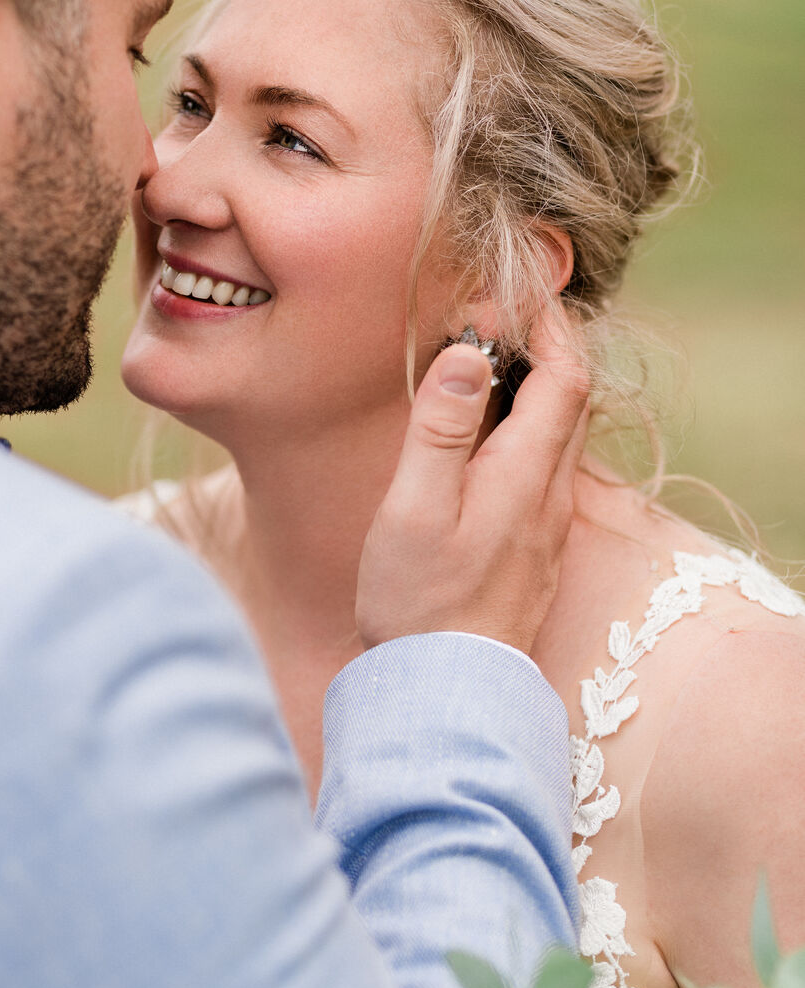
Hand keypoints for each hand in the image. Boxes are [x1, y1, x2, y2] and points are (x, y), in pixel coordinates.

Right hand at [356, 309, 589, 654]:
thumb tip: (466, 353)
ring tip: (491, 364)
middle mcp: (550, 497)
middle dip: (547, 349)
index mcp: (525, 475)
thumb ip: (440, 429)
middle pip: (572, 401)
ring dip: (537, 390)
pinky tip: (487, 438)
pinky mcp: (532, 552)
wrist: (446, 695)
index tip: (518, 292)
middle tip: (502, 316)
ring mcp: (546, 527)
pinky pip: (544, 470)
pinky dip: (526, 431)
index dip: (550, 326)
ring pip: (560, 437)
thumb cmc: (421, 603)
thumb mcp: (414, 508)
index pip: (565, 376)